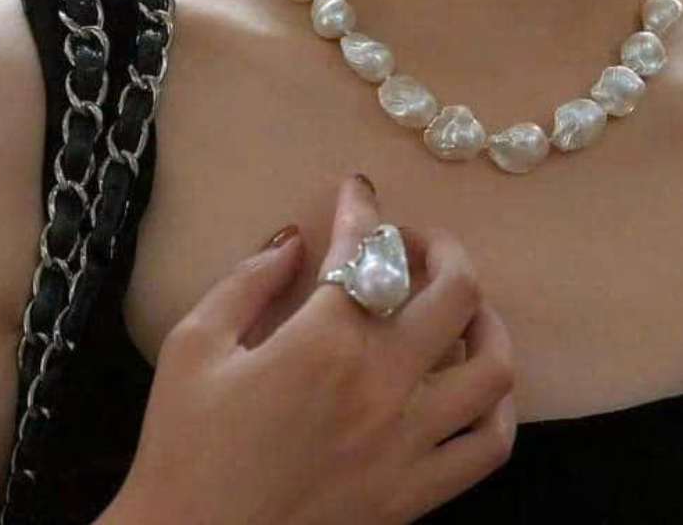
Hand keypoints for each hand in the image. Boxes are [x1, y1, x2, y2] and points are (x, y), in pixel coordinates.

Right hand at [112, 172, 517, 524]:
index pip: (364, 250)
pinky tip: (474, 385)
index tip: (358, 189)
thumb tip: (296, 239)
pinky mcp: (416, 493)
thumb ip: (249, 281)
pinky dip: (497, 406)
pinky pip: (488, 445)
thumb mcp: (193, 346)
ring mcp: (408, 442)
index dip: (361, 207)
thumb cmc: (184, 448)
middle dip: (440, 246)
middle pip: (455, 292)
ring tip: (460, 306)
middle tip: (412, 242)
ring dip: (485, 320)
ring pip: (491, 365)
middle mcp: (382, 384)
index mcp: (324, 343)